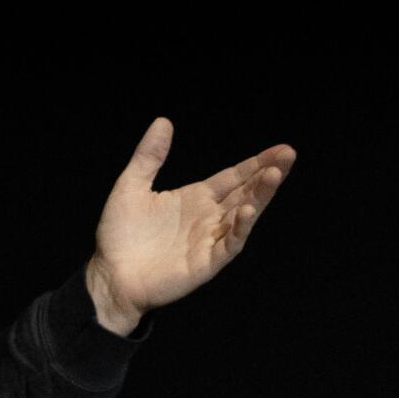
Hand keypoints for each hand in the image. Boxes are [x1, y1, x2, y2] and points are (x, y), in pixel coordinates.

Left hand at [86, 119, 295, 334]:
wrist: (110, 275)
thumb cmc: (119, 235)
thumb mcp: (130, 187)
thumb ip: (148, 157)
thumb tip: (163, 121)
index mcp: (195, 198)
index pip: (233, 177)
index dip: (255, 163)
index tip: (279, 150)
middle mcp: (208, 217)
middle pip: (246, 192)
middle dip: (267, 174)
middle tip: (288, 155)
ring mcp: (210, 240)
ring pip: (244, 215)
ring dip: (260, 196)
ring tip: (273, 175)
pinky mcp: (206, 262)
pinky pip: (229, 243)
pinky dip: (239, 228)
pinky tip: (246, 210)